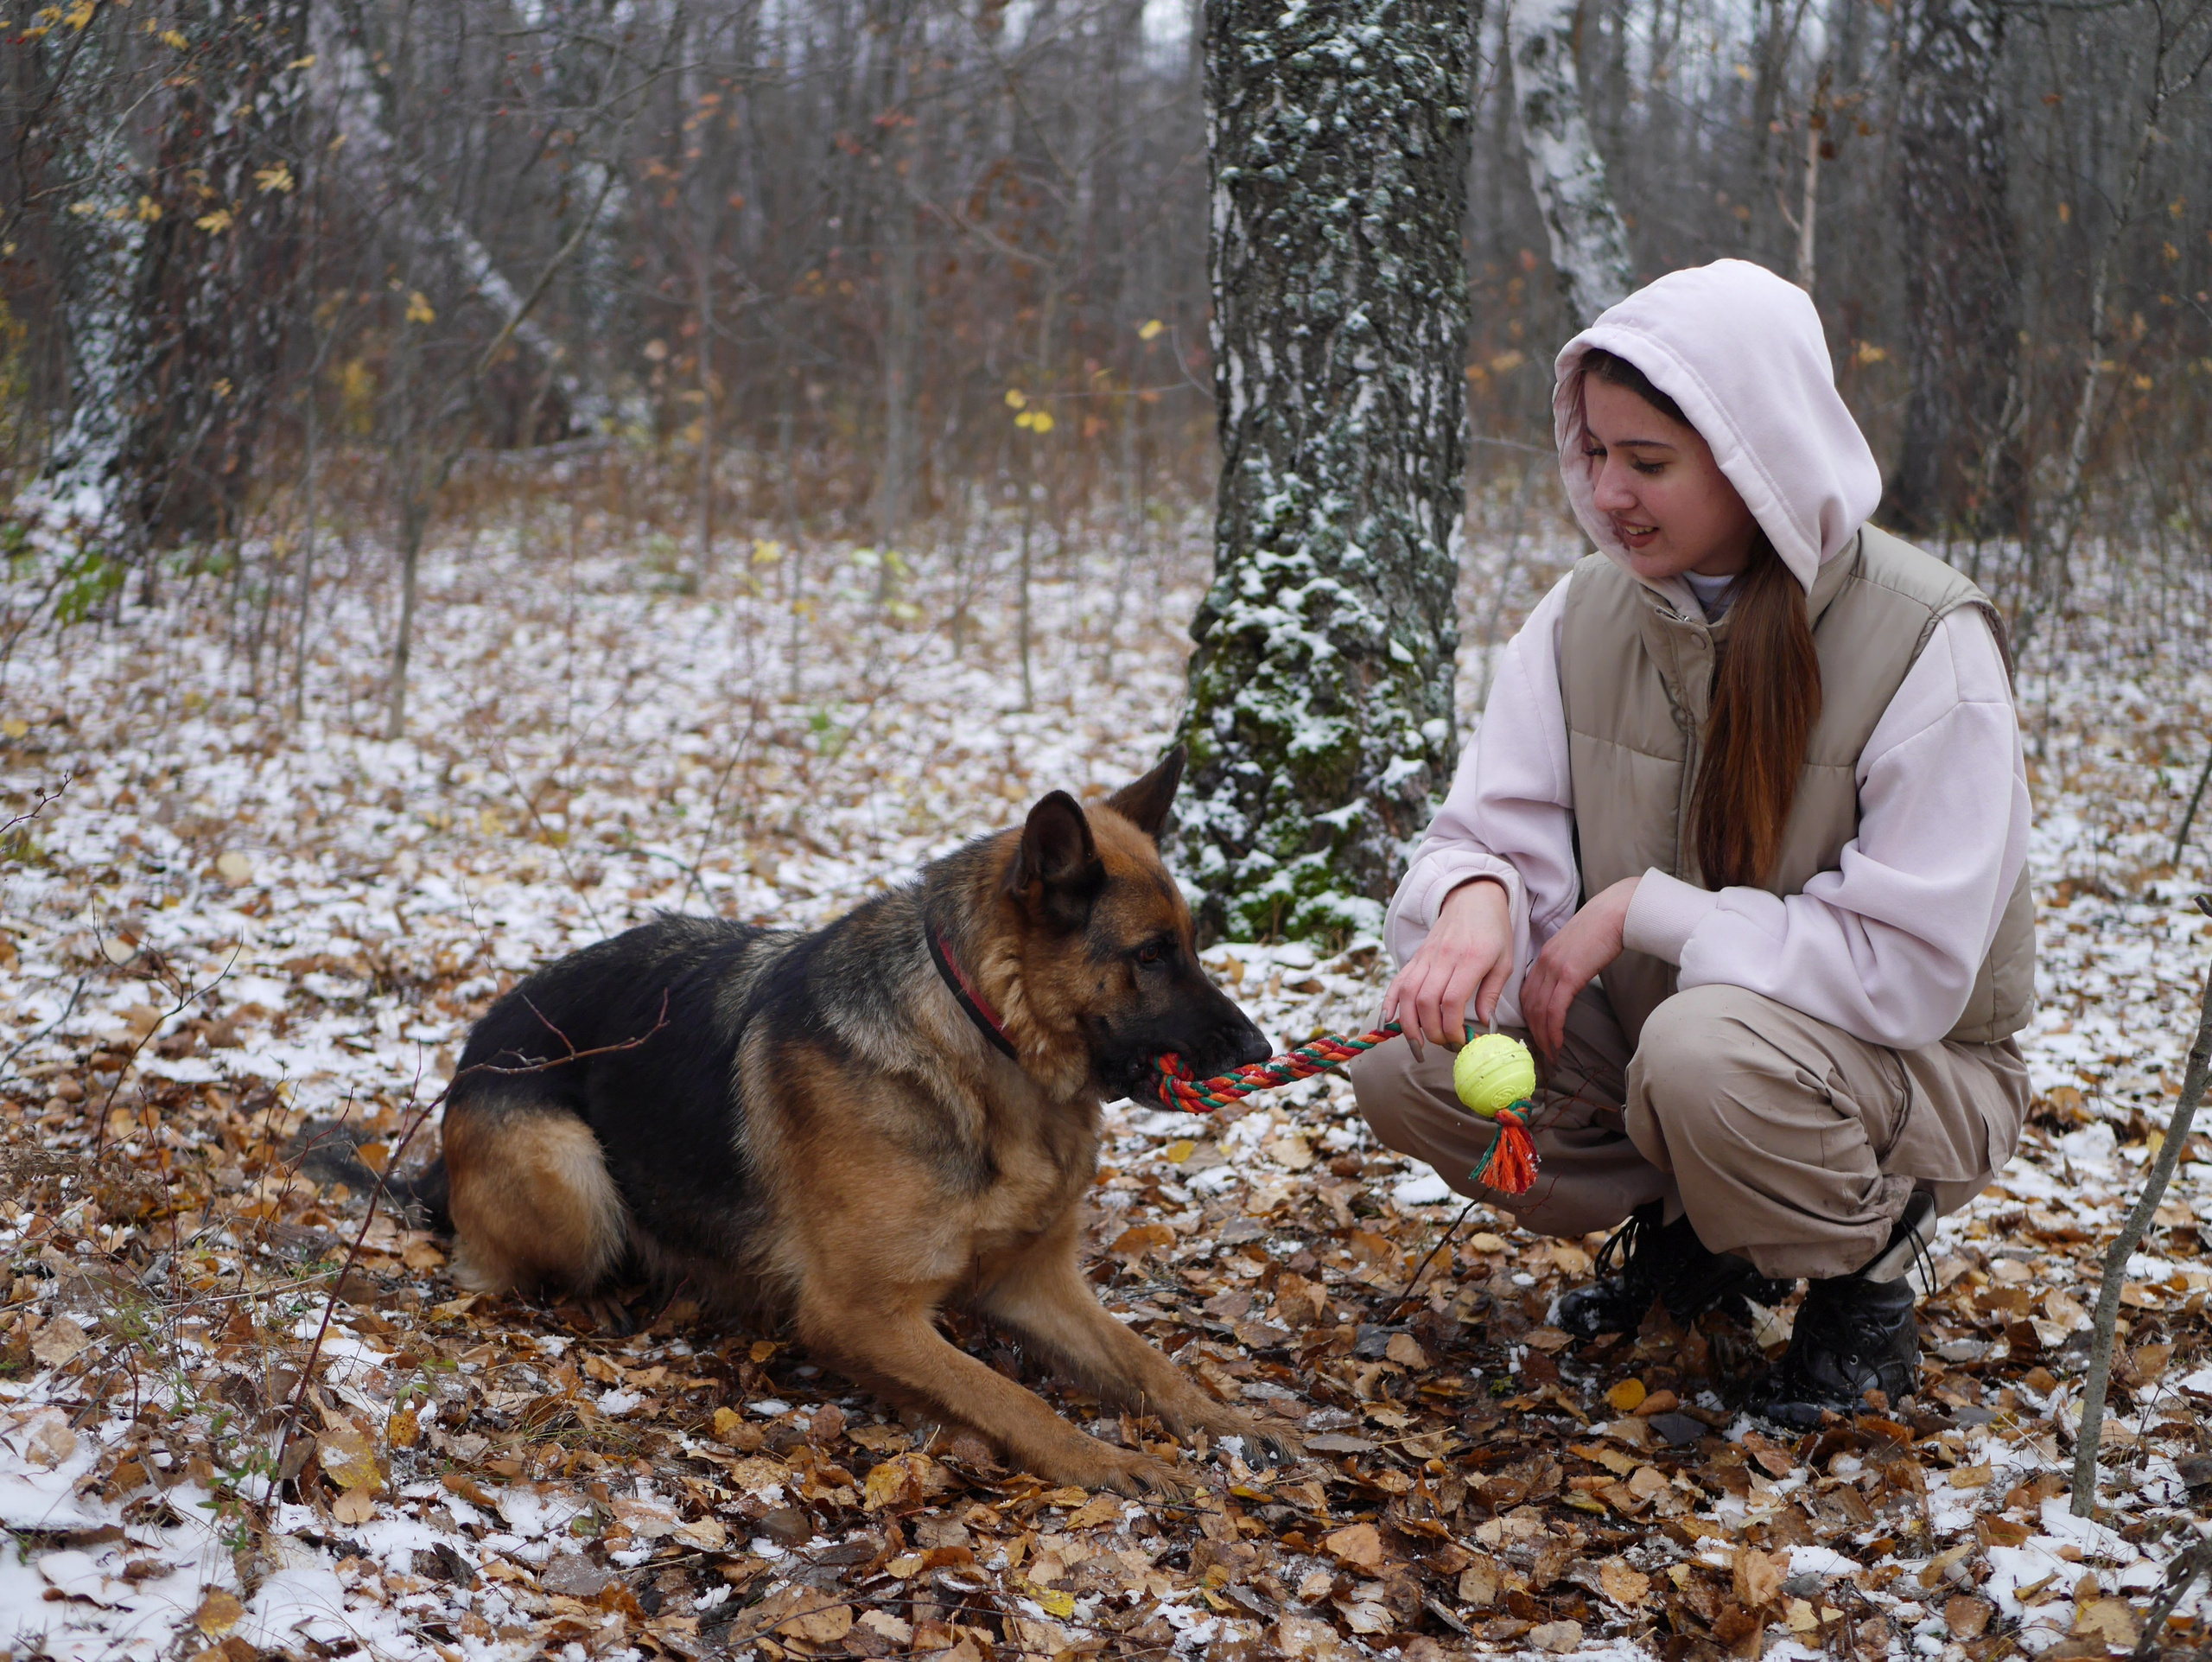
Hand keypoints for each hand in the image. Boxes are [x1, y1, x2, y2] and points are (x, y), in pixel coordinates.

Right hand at [1382, 878, 1511, 1058]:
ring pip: (1408, 994)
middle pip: (1426, 1002)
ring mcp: (1426, 957)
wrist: (1472, 897)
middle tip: (1445, 1044)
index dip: (1452, 1027)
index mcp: (1471, 959)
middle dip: (1432, 1031)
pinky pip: (1398, 981)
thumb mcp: (1504, 961)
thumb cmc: (1493, 930)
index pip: (1451, 1000)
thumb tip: (1485, 1025)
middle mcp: (1443, 958)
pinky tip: (1389, 1022)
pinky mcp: (1416, 957)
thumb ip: (1491, 993)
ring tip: (1418, 1044)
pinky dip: (1390, 1003)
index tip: (1461, 1041)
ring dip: (1409, 1024)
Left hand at [1520, 876, 1638, 1060]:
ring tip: (1551, 1053)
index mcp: (1545, 956)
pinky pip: (1555, 1010)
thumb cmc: (1604, 927)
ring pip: (1539, 1011)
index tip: (1538, 1033)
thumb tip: (1571, 982)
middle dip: (1534, 1032)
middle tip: (1543, 1051)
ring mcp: (1554, 968)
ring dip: (1544, 1036)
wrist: (1617, 911)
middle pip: (1529, 1005)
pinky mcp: (1569, 975)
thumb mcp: (1577, 947)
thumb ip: (1568, 964)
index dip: (1530, 1017)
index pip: (1528, 993)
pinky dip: (1553, 1029)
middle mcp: (1544, 963)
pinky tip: (1558, 1042)